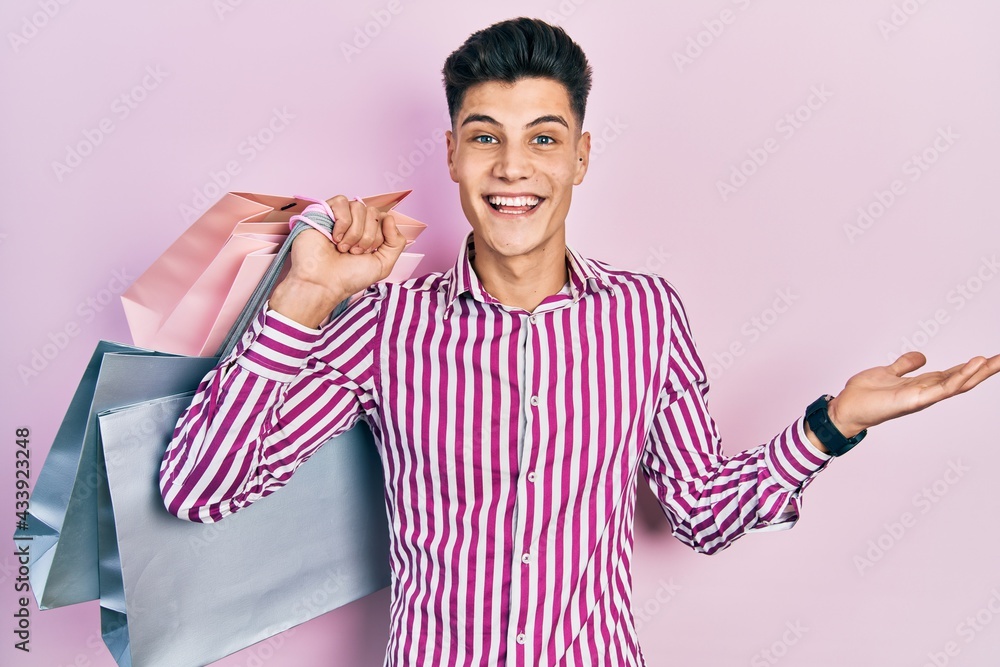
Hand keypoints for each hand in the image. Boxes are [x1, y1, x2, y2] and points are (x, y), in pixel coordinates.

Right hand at [269, 196, 406, 327]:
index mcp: (369, 233)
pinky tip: (334, 238)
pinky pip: (342, 202)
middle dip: (367, 237)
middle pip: (373, 213)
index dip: (379, 236)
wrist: (323, 283)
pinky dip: (342, 223)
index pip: (384, 218)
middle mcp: (355, 223)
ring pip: (359, 207)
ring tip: (343, 248)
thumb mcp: (382, 264)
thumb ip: (395, 243)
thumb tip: (390, 217)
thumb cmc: (348, 277)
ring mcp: (339, 217)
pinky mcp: (324, 211)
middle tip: (354, 252)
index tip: (368, 252)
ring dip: (354, 232)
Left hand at [827, 351, 999, 437]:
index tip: (991, 358)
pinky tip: (972, 367)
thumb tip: (922, 356)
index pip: (953, 374)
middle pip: (961, 380)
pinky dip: (958, 378)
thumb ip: (905, 365)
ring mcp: (922, 397)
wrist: (845, 408)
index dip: (972, 367)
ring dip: (976, 373)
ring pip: (956, 384)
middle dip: (984, 370)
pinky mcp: (914, 400)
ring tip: (994, 361)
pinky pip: (941, 389)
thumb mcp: (888, 372)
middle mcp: (926, 392)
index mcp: (922, 385)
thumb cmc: (864, 395)